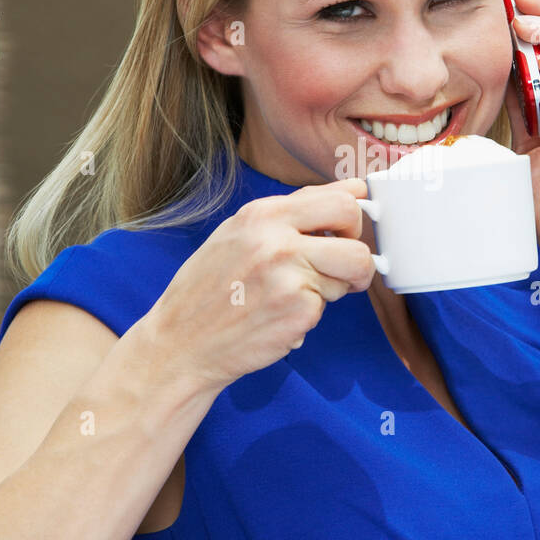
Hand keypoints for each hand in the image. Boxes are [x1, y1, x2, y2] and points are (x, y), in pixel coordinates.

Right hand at [140, 179, 376, 394]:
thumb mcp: (238, 235)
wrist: (181, 344)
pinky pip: (328, 305)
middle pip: (353, 221)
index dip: (353, 212)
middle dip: (358, 243)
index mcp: (262, 214)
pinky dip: (310, 314)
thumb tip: (349, 196)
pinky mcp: (299, 311)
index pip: (335, 195)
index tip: (354, 227)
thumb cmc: (210, 290)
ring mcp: (289, 275)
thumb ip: (288, 216)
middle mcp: (277, 239)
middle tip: (346, 266)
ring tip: (294, 296)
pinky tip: (280, 317)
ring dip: (334, 286)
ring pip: (350, 269)